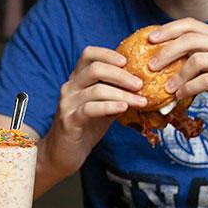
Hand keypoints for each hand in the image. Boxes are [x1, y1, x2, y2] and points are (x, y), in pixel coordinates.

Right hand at [42, 45, 145, 177]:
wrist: (64, 153)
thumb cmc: (85, 128)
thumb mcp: (102, 106)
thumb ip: (115, 94)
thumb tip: (142, 86)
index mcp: (77, 79)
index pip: (88, 54)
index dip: (108, 54)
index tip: (128, 61)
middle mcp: (70, 87)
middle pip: (95, 68)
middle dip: (121, 75)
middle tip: (140, 84)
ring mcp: (68, 103)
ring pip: (96, 89)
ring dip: (123, 94)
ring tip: (141, 101)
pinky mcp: (69, 121)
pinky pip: (90, 109)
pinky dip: (109, 106)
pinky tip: (124, 109)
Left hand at [147, 20, 207, 131]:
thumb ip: (194, 57)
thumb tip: (159, 59)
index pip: (190, 24)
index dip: (168, 29)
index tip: (149, 39)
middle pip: (189, 39)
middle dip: (166, 51)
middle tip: (151, 65)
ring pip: (196, 59)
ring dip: (177, 75)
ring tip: (166, 87)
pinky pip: (205, 80)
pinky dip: (188, 88)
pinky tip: (180, 95)